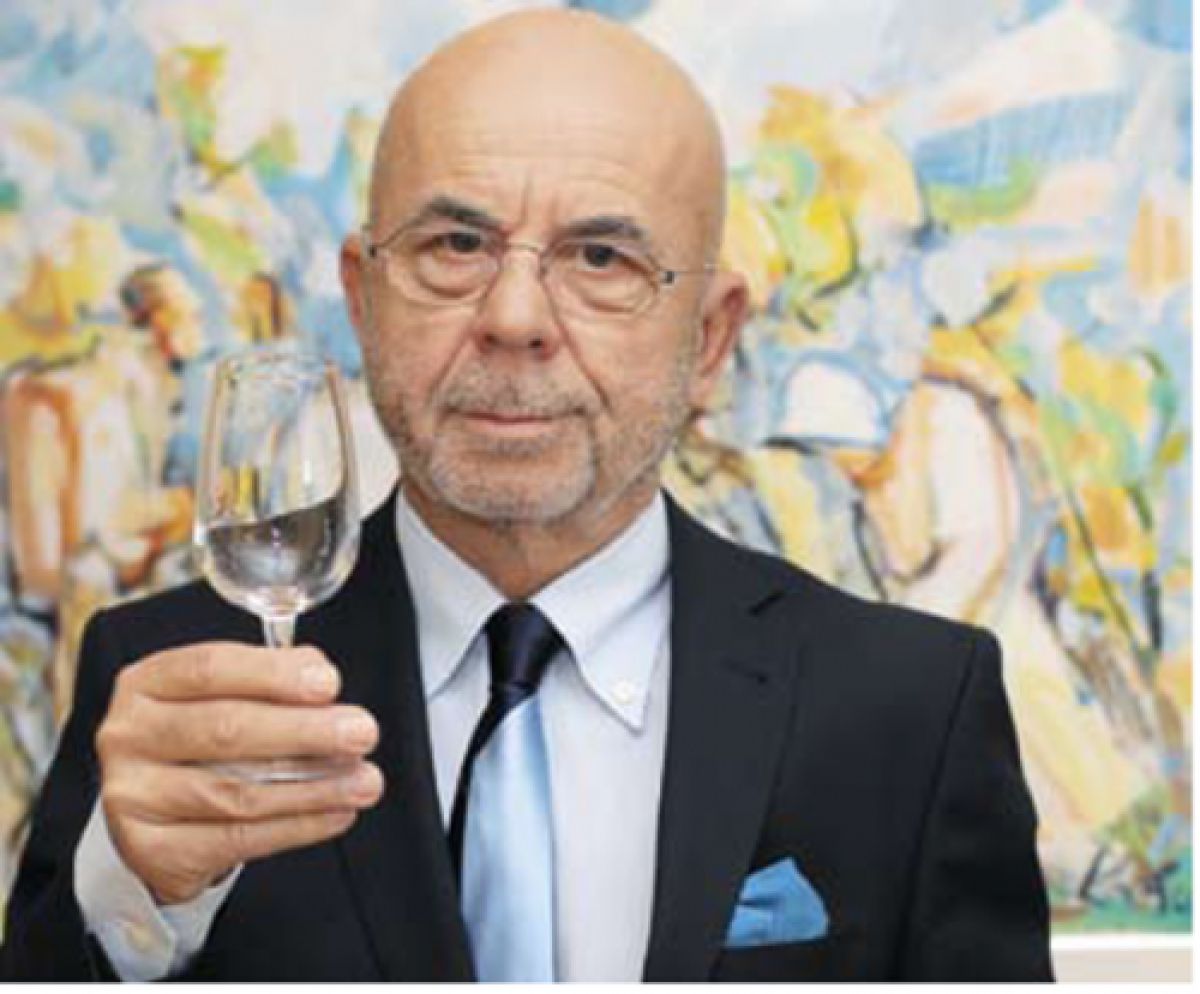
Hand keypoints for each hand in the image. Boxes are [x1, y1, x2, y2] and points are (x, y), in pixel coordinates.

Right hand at [95, 642, 382, 905]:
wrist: (157, 813)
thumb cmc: (202, 741)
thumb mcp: (225, 695)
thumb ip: (269, 680)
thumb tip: (319, 675)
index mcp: (148, 682)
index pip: (210, 668)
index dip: (274, 674)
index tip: (329, 682)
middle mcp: (130, 735)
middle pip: (226, 730)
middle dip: (305, 731)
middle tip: (361, 732)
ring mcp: (133, 796)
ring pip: (237, 792)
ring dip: (314, 786)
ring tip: (364, 780)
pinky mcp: (151, 850)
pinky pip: (238, 838)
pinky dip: (298, 825)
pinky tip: (336, 813)